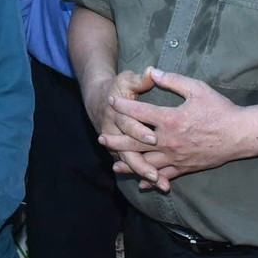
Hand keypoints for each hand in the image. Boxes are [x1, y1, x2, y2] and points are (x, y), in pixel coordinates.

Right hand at [84, 67, 160, 185]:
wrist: (97, 100)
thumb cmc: (116, 88)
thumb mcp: (125, 80)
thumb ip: (140, 79)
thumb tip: (151, 72)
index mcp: (118, 114)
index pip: (128, 124)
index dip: (139, 130)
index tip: (153, 137)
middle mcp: (116, 132)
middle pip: (128, 151)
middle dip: (141, 163)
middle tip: (156, 173)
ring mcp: (117, 144)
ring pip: (131, 161)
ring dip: (144, 173)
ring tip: (161, 184)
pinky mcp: (121, 151)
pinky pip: (132, 165)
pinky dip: (142, 175)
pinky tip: (156, 185)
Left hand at [99, 69, 245, 191]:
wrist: (239, 135)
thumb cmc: (219, 110)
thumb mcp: (197, 89)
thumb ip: (173, 80)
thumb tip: (153, 71)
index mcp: (170, 119)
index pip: (140, 112)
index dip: (123, 106)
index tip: (111, 101)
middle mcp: (168, 140)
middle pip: (136, 142)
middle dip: (117, 140)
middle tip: (101, 139)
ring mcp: (175, 156)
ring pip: (146, 162)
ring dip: (129, 163)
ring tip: (114, 164)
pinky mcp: (184, 167)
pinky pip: (164, 176)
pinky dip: (151, 180)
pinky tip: (141, 182)